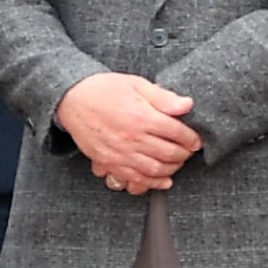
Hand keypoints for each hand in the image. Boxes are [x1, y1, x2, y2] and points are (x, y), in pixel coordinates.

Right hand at [54, 72, 202, 193]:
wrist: (72, 99)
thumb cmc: (103, 89)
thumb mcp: (136, 84)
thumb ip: (163, 97)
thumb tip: (186, 105)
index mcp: (141, 116)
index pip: (176, 133)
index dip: (191, 138)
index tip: (195, 140)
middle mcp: (132, 138)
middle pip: (169, 153)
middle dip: (184, 154)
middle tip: (188, 151)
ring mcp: (120, 153)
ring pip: (155, 170)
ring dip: (171, 169)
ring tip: (177, 162)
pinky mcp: (109, 162)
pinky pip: (135, 179)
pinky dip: (152, 183)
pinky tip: (162, 181)